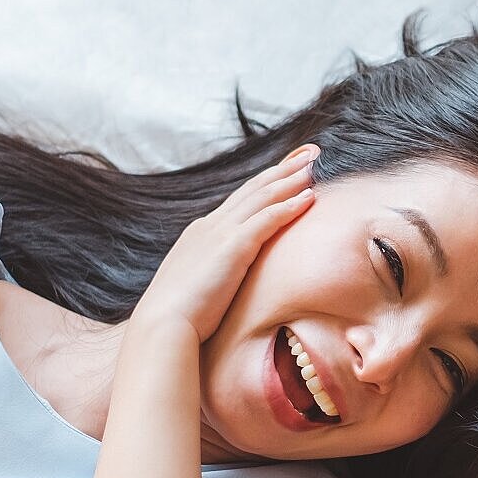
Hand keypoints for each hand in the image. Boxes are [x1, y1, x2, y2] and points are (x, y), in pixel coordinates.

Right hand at [130, 146, 317, 340]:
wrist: (162, 324)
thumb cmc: (179, 316)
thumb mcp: (197, 285)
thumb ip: (212, 274)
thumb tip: (226, 282)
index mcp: (201, 233)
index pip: (239, 201)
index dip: (265, 183)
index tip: (286, 169)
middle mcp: (210, 226)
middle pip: (253, 189)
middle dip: (282, 169)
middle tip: (310, 152)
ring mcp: (220, 233)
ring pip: (262, 197)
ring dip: (290, 179)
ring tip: (315, 165)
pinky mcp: (233, 247)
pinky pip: (267, 219)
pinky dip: (289, 206)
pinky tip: (309, 197)